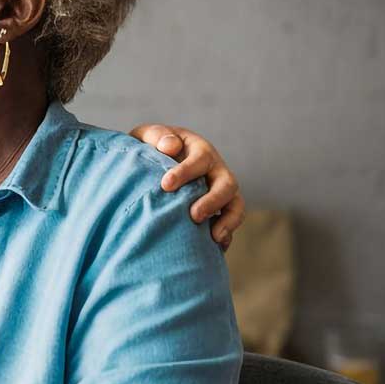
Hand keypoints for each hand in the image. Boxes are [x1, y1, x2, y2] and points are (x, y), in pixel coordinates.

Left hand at [129, 124, 243, 250]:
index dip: (186, 172)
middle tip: (193, 215)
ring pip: (236, 206)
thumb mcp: (148, 136)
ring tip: (212, 237)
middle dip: (213, 201)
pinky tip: (213, 247)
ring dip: (228, 221)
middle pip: (227, 184)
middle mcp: (216, 171)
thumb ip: (157, 136)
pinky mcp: (219, 211)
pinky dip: (226, 236)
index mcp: (200, 150)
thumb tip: (170, 146)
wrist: (154, 164)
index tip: (165, 185)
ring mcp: (221, 192)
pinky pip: (230, 224)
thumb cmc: (151, 148)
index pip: (200, 159)